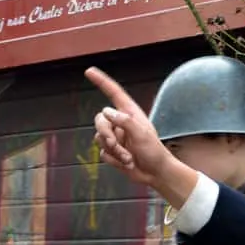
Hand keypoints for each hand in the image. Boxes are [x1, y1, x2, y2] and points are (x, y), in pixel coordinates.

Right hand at [84, 67, 186, 194]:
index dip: (102, 82)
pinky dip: (113, 159)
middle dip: (105, 133)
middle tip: (115, 144)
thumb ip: (125, 122)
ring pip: (99, 138)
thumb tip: (107, 111)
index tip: (89, 71)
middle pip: (100, 120)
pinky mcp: (112, 151)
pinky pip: (102, 152)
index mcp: (130, 114)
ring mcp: (116, 137)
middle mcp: (121, 123)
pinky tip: (126, 163)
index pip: (114, 94)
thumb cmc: (154, 152)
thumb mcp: (142, 134)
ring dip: (113, 150)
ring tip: (128, 158)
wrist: (155, 174)